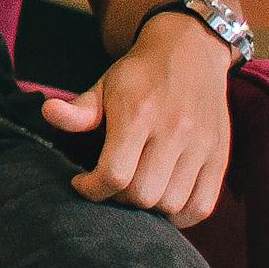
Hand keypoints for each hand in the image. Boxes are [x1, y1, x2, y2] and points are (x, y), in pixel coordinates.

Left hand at [41, 17, 234, 227]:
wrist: (190, 52)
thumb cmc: (139, 75)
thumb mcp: (104, 85)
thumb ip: (79, 110)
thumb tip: (48, 113)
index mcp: (138, 114)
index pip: (114, 173)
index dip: (92, 189)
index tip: (82, 183)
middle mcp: (174, 131)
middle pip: (142, 194)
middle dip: (118, 199)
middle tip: (111, 186)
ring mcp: (201, 146)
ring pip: (171, 204)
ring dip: (148, 208)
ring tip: (136, 190)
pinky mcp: (220, 157)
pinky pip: (201, 205)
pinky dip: (180, 215)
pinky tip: (163, 200)